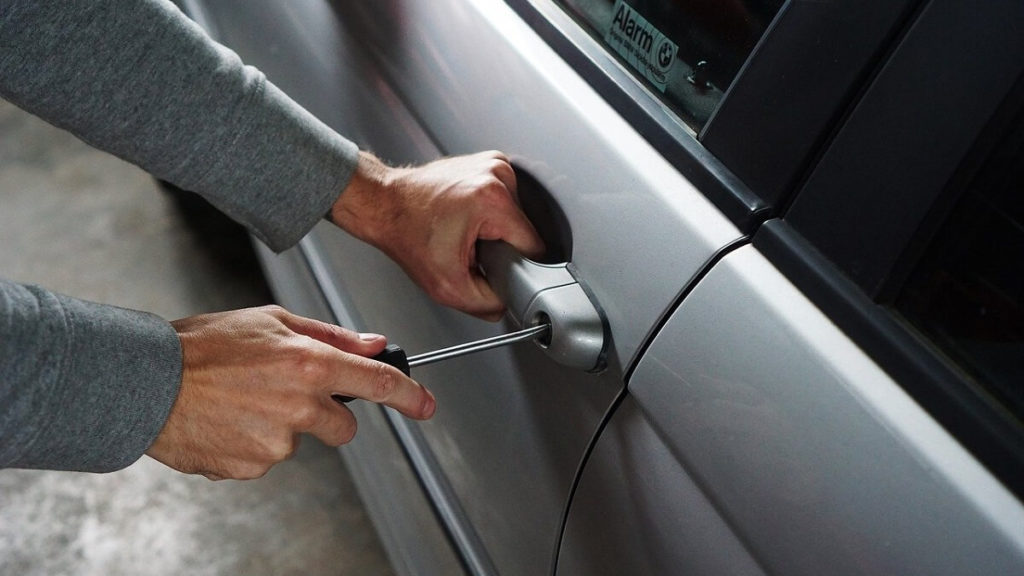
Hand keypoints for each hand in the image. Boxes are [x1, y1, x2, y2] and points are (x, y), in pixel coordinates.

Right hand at [145, 305, 434, 479]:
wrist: (145, 383)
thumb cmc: (202, 346)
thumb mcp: (271, 320)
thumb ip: (330, 335)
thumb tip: (374, 344)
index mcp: (308, 364)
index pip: (378, 384)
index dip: (409, 396)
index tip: (425, 405)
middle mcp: (298, 405)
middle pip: (343, 426)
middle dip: (326, 414)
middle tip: (285, 392)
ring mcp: (276, 442)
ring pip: (299, 441)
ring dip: (280, 426)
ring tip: (241, 401)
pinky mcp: (252, 467)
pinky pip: (266, 458)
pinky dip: (252, 443)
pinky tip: (227, 421)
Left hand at [329, 151, 544, 320]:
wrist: (384, 205)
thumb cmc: (407, 234)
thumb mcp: (447, 286)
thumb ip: (487, 304)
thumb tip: (508, 303)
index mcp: (493, 200)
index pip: (534, 246)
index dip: (515, 265)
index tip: (491, 265)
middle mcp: (497, 174)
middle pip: (524, 230)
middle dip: (502, 246)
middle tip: (470, 249)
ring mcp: (494, 164)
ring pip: (516, 216)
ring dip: (496, 229)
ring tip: (466, 231)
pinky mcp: (489, 162)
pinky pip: (506, 200)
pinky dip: (491, 213)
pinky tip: (467, 217)